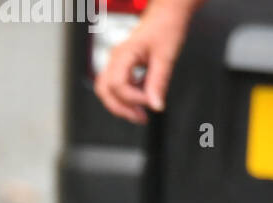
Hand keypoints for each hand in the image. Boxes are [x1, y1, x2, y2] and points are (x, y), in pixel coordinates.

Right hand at [94, 0, 198, 124]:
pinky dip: (126, 97)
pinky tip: (140, 98)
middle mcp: (115, 59)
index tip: (151, 102)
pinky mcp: (120, 67)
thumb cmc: (166, 28)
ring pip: (106, 92)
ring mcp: (115, 63)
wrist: (167, 16)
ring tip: (139, 112)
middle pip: (105, 92)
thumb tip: (156, 106)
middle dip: (122, 108)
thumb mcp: (166, 56)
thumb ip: (159, 83)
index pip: (118, 85)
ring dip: (121, 105)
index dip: (133, 98)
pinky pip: (115, 87)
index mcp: (123, 54)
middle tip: (141, 117)